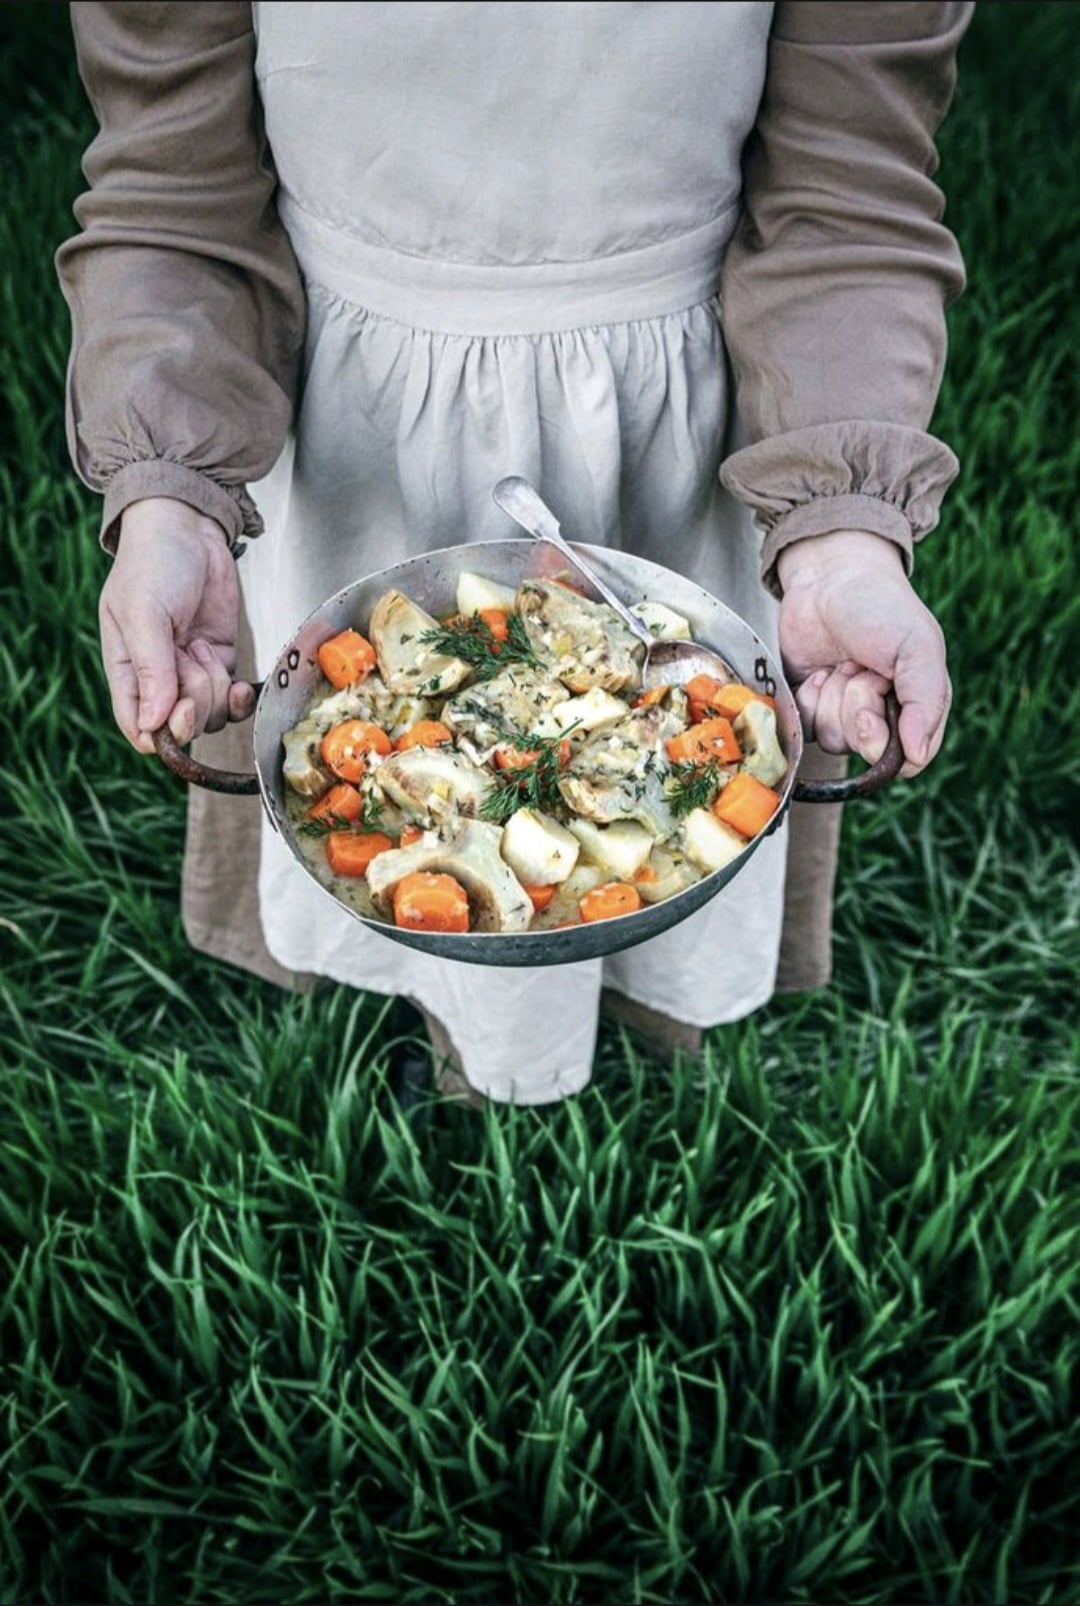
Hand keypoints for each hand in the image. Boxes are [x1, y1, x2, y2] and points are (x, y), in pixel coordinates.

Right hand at [99, 497, 255, 754]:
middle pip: (180, 726)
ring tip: (204, 645)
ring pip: (209, 717)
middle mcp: (158, 678)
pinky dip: (239, 699)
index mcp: (126, 670)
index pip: (138, 727)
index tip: (181, 708)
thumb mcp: (144, 613)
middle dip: (195, 700)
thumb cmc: (153, 563)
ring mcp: (191, 672)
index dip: (162, 733)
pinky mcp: (221, 661)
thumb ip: (151, 669)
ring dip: (215, 689)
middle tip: (194, 655)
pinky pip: (232, 701)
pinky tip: (240, 683)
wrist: (188, 526)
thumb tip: (153, 724)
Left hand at [777, 529, 950, 776]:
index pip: (908, 758)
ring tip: (840, 664)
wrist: (830, 577)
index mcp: (917, 706)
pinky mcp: (810, 704)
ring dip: (832, 700)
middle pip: (866, 750)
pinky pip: (804, 726)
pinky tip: (819, 670)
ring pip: (833, 740)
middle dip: (857, 709)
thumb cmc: (883, 606)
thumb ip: (926, 703)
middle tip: (858, 670)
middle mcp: (881, 715)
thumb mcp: (919, 648)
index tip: (878, 702)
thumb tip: (917, 756)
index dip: (887, 740)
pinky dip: (809, 698)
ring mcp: (842, 711)